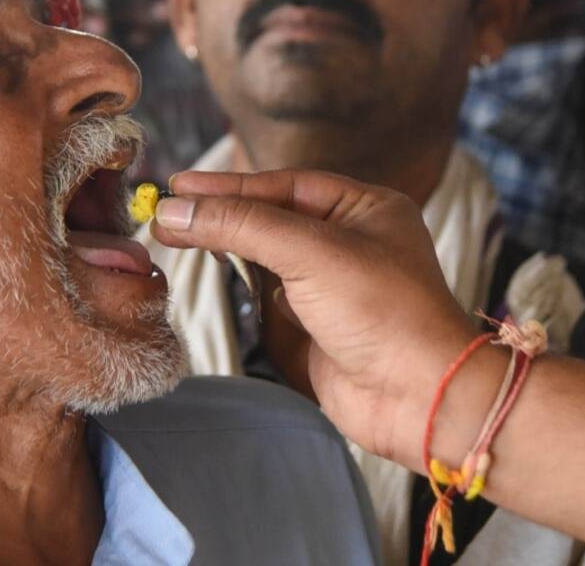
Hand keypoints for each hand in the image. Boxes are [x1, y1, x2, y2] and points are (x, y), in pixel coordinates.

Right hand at [151, 169, 476, 461]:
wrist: (418, 399)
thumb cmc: (385, 314)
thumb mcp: (310, 253)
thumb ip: (241, 226)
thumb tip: (176, 209)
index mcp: (364, 208)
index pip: (283, 185)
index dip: (228, 186)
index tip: (179, 185)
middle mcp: (350, 241)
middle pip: (272, 216)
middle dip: (221, 213)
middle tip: (166, 210)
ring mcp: (333, 284)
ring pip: (267, 254)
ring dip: (226, 244)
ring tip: (177, 232)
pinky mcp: (318, 325)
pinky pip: (270, 293)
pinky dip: (242, 281)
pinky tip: (216, 268)